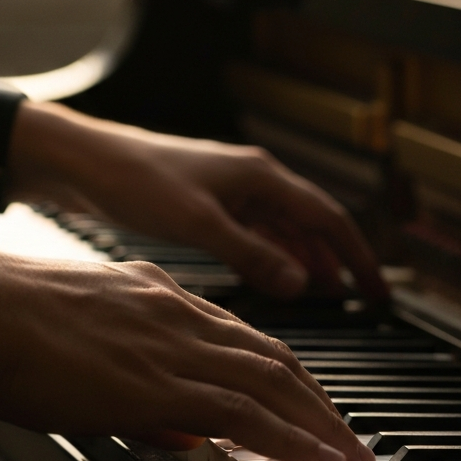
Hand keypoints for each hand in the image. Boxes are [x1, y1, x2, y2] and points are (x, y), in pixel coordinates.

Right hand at [0, 237, 376, 460]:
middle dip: (320, 404)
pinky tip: (321, 460)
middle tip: (348, 439)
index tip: (310, 405)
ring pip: (274, 384)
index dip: (286, 376)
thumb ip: (141, 387)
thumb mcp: (89, 343)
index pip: (247, 340)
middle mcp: (182, 316)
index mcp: (163, 301)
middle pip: (277, 360)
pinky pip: (247, 413)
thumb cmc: (7, 327)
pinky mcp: (161, 382)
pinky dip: (292, 438)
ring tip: (352, 459)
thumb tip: (182, 432)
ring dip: (321, 425)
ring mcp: (176, 346)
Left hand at [8, 102, 388, 300]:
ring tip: (328, 295)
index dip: (356, 256)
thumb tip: (301, 283)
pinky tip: (277, 279)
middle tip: (363, 297)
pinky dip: (274, 258)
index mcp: (261, 177)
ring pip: (285, 231)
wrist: (82, 162)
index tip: (377, 290)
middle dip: (340, 260)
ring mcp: (232, 193)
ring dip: (308, 261)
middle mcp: (254, 181)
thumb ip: (253, 254)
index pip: (328, 219)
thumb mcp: (199, 223)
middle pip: (313, 224)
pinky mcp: (208, 206)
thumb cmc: (135, 179)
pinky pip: (257, 235)